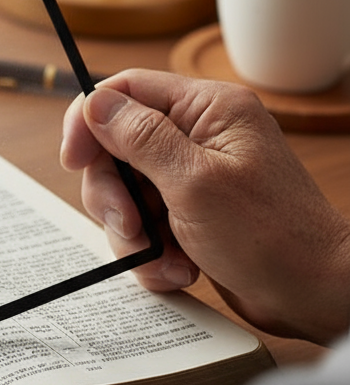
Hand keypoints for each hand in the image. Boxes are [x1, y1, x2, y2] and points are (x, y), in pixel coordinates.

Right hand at [61, 70, 349, 345]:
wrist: (311, 293)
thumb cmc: (272, 236)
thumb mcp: (195, 182)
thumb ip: (141, 138)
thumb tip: (96, 103)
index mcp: (208, 110)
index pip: (126, 91)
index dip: (89, 121)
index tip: (73, 159)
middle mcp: (198, 137)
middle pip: (116, 150)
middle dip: (115, 197)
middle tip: (132, 227)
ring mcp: (191, 177)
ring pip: (124, 195)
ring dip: (134, 234)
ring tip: (165, 257)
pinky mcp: (188, 214)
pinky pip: (143, 227)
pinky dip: (152, 254)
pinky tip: (179, 268)